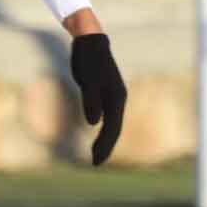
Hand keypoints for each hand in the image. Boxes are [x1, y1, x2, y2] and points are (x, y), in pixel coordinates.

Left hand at [68, 29, 125, 165]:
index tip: (96, 160)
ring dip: (105, 140)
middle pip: (114, 128)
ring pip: (112, 124)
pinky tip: (97, 137)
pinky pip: (107, 118)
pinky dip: (103, 130)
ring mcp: (112, 97)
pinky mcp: (105, 95)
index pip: (112, 127)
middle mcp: (117, 99)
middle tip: (95, 164)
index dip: (105, 145)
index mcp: (116, 97)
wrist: (90, 43)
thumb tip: (93, 122)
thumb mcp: (88, 80)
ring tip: (96, 156)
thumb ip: (91, 100)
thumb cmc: (89, 60)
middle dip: (106, 147)